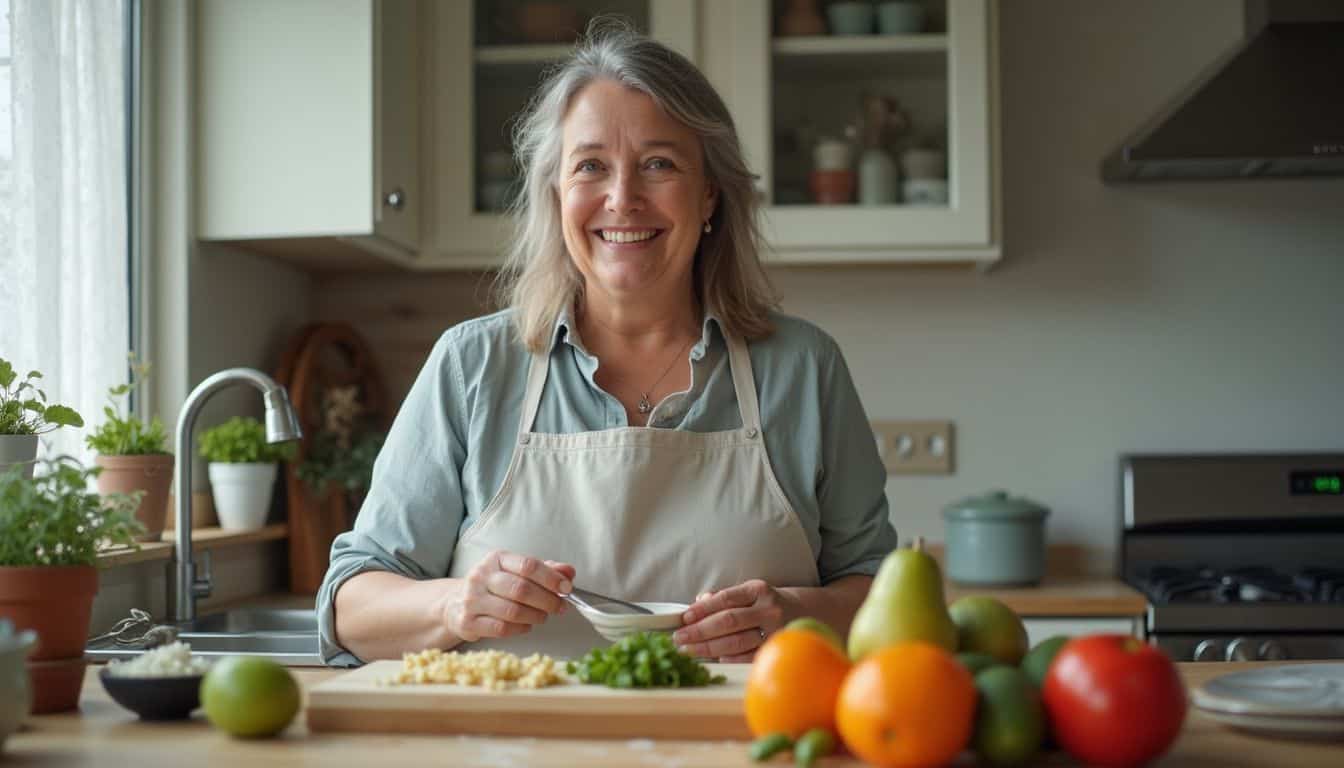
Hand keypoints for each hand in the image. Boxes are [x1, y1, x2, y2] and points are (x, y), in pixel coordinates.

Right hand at [447, 551, 574, 642]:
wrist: (455, 603)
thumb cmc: (494, 587)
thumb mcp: (517, 572)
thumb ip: (545, 570)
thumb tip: (569, 571)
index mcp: (497, 559)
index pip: (528, 565)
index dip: (551, 578)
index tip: (566, 588)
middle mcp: (481, 576)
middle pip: (521, 589)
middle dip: (547, 600)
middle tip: (559, 607)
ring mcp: (473, 599)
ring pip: (513, 611)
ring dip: (535, 616)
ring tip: (542, 616)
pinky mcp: (468, 621)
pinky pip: (502, 628)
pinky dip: (520, 629)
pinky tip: (526, 626)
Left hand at [672, 579, 800, 661]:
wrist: (802, 612)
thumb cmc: (764, 603)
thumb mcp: (748, 593)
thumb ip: (723, 597)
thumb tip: (698, 601)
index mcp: (758, 590)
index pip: (725, 599)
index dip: (702, 609)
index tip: (684, 618)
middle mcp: (768, 609)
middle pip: (728, 621)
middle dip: (700, 631)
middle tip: (679, 638)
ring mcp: (774, 630)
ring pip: (736, 642)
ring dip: (708, 648)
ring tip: (689, 651)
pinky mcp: (775, 649)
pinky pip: (748, 657)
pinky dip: (729, 659)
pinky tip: (713, 659)